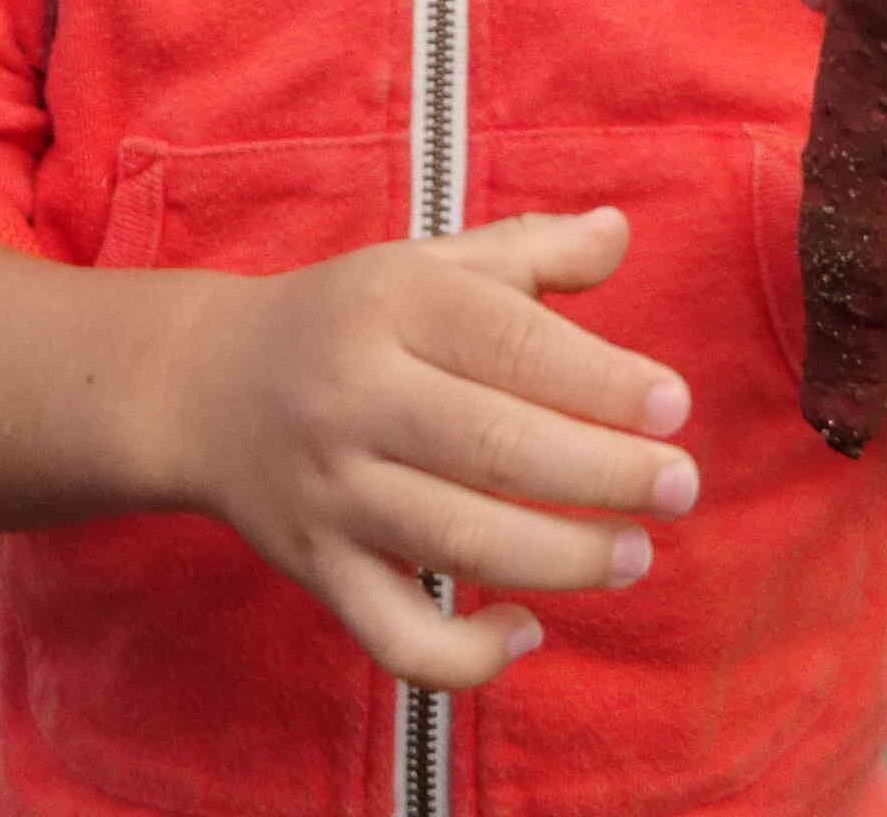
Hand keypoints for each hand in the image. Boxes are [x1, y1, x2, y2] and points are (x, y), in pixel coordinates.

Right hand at [163, 209, 694, 691]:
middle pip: (495, 447)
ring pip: (458, 542)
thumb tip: (622, 231)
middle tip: (681, 486)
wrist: (205, 387)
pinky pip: (393, 636)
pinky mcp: (317, 570)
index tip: (676, 405)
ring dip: (562, 559)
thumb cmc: (349, 319)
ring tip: (636, 553)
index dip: (602, 378)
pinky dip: (465, 656)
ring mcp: (333, 492)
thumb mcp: (428, 263)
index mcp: (393, 303)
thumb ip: (530, 252)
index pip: (511, 343)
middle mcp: (356, 396)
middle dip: (604, 475)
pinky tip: (527, 631)